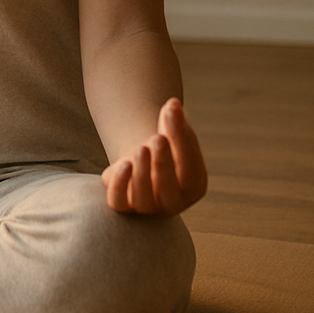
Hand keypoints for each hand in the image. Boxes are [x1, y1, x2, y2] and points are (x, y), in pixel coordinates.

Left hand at [101, 98, 207, 215]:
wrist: (141, 160)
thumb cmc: (164, 146)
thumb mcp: (171, 132)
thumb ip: (174, 120)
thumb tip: (173, 104)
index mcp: (194, 185)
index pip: (191, 168)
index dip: (182, 141)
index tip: (171, 112)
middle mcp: (173, 202)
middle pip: (170, 190)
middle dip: (164, 164)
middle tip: (158, 139)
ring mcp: (148, 208)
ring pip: (144, 199)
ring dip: (142, 173)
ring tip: (140, 148)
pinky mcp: (124, 205)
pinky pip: (119, 203)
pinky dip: (119, 185)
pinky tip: (122, 164)